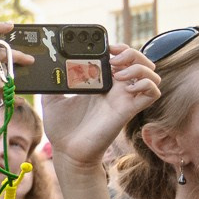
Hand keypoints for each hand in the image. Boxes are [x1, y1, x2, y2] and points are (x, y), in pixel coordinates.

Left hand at [43, 45, 158, 172]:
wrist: (67, 151)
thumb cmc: (62, 128)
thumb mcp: (51, 99)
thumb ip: (52, 82)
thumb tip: (46, 66)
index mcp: (100, 83)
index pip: (120, 58)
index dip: (119, 48)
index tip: (106, 47)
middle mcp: (116, 89)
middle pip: (140, 61)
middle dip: (132, 53)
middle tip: (113, 58)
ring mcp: (124, 99)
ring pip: (151, 74)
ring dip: (139, 67)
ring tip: (119, 72)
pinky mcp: (128, 111)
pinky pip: (152, 93)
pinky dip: (147, 84)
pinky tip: (128, 85)